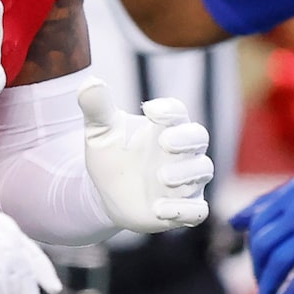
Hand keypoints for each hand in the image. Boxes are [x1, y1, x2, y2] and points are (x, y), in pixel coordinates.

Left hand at [83, 84, 212, 232]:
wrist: (106, 195)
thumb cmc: (110, 157)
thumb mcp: (99, 132)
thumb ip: (97, 108)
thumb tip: (90, 83)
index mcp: (164, 127)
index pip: (177, 112)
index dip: (169, 110)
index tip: (149, 109)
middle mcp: (182, 152)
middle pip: (199, 137)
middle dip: (186, 139)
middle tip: (165, 143)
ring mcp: (186, 180)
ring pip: (203, 170)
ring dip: (186, 173)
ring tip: (161, 177)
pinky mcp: (183, 208)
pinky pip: (197, 210)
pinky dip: (185, 210)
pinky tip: (160, 209)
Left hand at [230, 151, 293, 293]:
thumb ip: (271, 201)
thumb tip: (234, 222)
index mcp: (291, 194)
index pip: (258, 225)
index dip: (253, 248)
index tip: (259, 263)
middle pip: (263, 245)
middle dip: (258, 269)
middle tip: (262, 285)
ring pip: (278, 262)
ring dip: (268, 287)